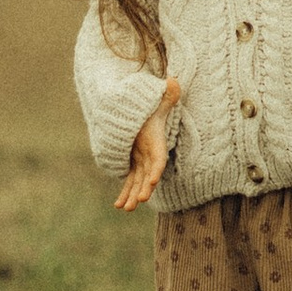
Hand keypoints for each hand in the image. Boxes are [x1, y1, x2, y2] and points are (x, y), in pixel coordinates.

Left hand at [114, 79, 183, 213]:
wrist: (144, 117)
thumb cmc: (151, 110)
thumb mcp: (156, 103)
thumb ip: (166, 95)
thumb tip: (173, 81)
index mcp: (156, 144)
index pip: (159, 158)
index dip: (156, 169)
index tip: (152, 180)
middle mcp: (150, 156)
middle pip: (148, 175)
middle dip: (144, 188)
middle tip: (140, 200)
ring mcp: (141, 163)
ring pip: (137, 183)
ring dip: (132, 195)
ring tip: (125, 208)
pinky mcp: (133, 165)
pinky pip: (129, 182)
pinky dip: (124, 193)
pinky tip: (117, 205)